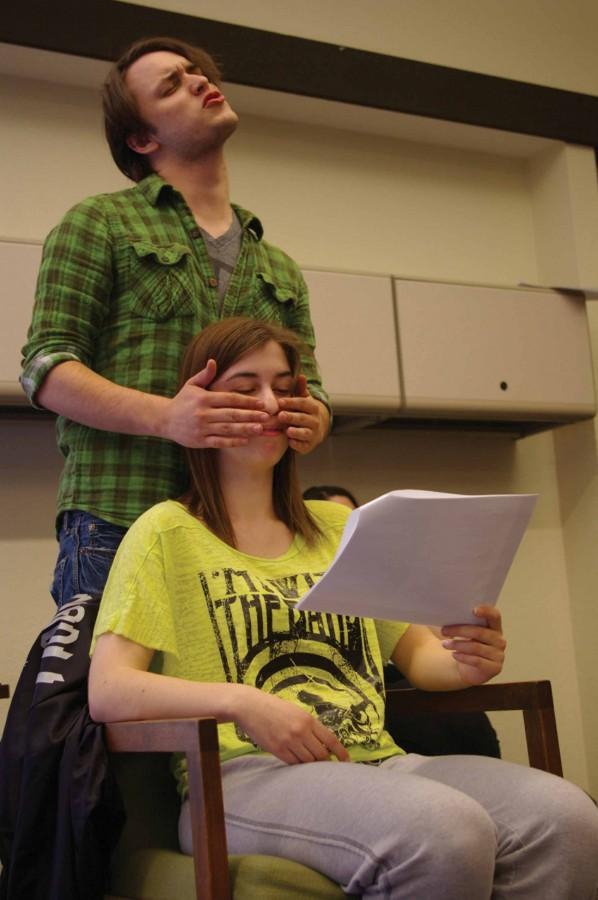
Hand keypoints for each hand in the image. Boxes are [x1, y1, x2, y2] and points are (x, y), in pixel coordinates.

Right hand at [162, 359, 268, 447]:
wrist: (164, 419)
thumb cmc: (182, 401)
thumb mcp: (191, 385)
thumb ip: (205, 375)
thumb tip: (213, 361)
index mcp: (204, 398)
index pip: (230, 399)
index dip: (247, 401)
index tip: (261, 403)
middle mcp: (203, 413)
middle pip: (231, 414)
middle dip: (250, 415)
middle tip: (266, 416)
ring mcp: (202, 428)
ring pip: (227, 429)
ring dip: (245, 429)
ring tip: (260, 429)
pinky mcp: (200, 441)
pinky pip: (219, 441)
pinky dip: (232, 441)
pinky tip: (245, 440)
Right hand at [235, 688, 349, 764]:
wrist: (250, 706)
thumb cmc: (274, 707)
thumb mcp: (296, 712)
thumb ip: (309, 726)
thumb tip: (323, 744)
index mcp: (308, 719)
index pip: (330, 740)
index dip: (341, 752)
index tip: (347, 761)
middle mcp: (300, 731)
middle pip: (321, 755)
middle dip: (324, 760)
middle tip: (323, 762)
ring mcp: (289, 742)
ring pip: (308, 762)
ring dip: (310, 763)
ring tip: (307, 759)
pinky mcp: (277, 750)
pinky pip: (293, 764)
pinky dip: (297, 764)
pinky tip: (295, 759)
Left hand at [277, 375, 329, 453]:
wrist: (316, 430)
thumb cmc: (305, 412)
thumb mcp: (304, 400)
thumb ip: (300, 389)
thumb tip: (301, 375)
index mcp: (312, 408)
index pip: (303, 403)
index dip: (292, 402)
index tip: (280, 402)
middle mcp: (315, 421)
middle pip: (303, 418)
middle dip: (292, 417)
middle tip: (281, 416)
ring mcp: (313, 434)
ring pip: (305, 433)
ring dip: (296, 432)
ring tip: (288, 431)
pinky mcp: (309, 445)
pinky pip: (303, 446)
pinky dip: (298, 444)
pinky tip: (290, 441)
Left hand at [441, 605, 505, 685]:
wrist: (470, 669)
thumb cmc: (467, 645)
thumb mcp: (467, 633)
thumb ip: (464, 622)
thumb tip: (446, 613)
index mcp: (494, 627)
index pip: (495, 616)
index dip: (486, 611)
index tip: (473, 610)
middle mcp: (499, 640)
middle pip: (479, 632)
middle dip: (459, 630)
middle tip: (443, 630)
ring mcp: (498, 655)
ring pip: (476, 647)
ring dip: (457, 645)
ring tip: (444, 644)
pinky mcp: (494, 668)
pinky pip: (477, 661)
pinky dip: (463, 657)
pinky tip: (454, 655)